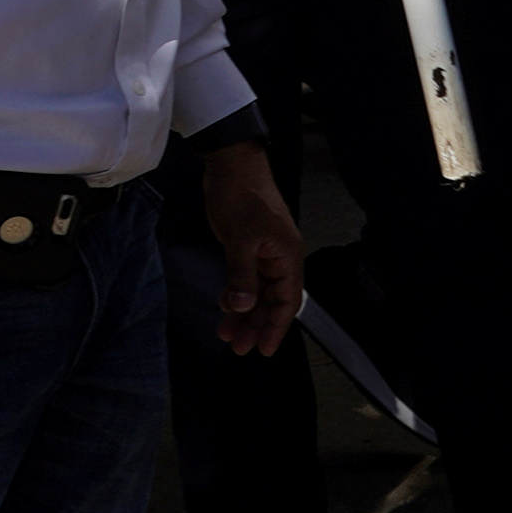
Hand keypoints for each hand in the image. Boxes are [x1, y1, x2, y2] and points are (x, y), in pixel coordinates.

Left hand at [200, 142, 303, 357]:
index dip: (276, 327)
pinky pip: (246, 279)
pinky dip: (236, 293)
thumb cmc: (241, 196)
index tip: (262, 349)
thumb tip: (243, 305)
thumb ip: (242, 274)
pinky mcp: (248, 247)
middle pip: (272, 301)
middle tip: (237, 347)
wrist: (231, 164)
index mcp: (287, 256)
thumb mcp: (240, 238)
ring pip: (258, 292)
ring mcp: (264, 253)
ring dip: (244, 312)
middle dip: (256, 324)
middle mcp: (280, 258)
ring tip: (227, 334)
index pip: (287, 301)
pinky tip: (224, 306)